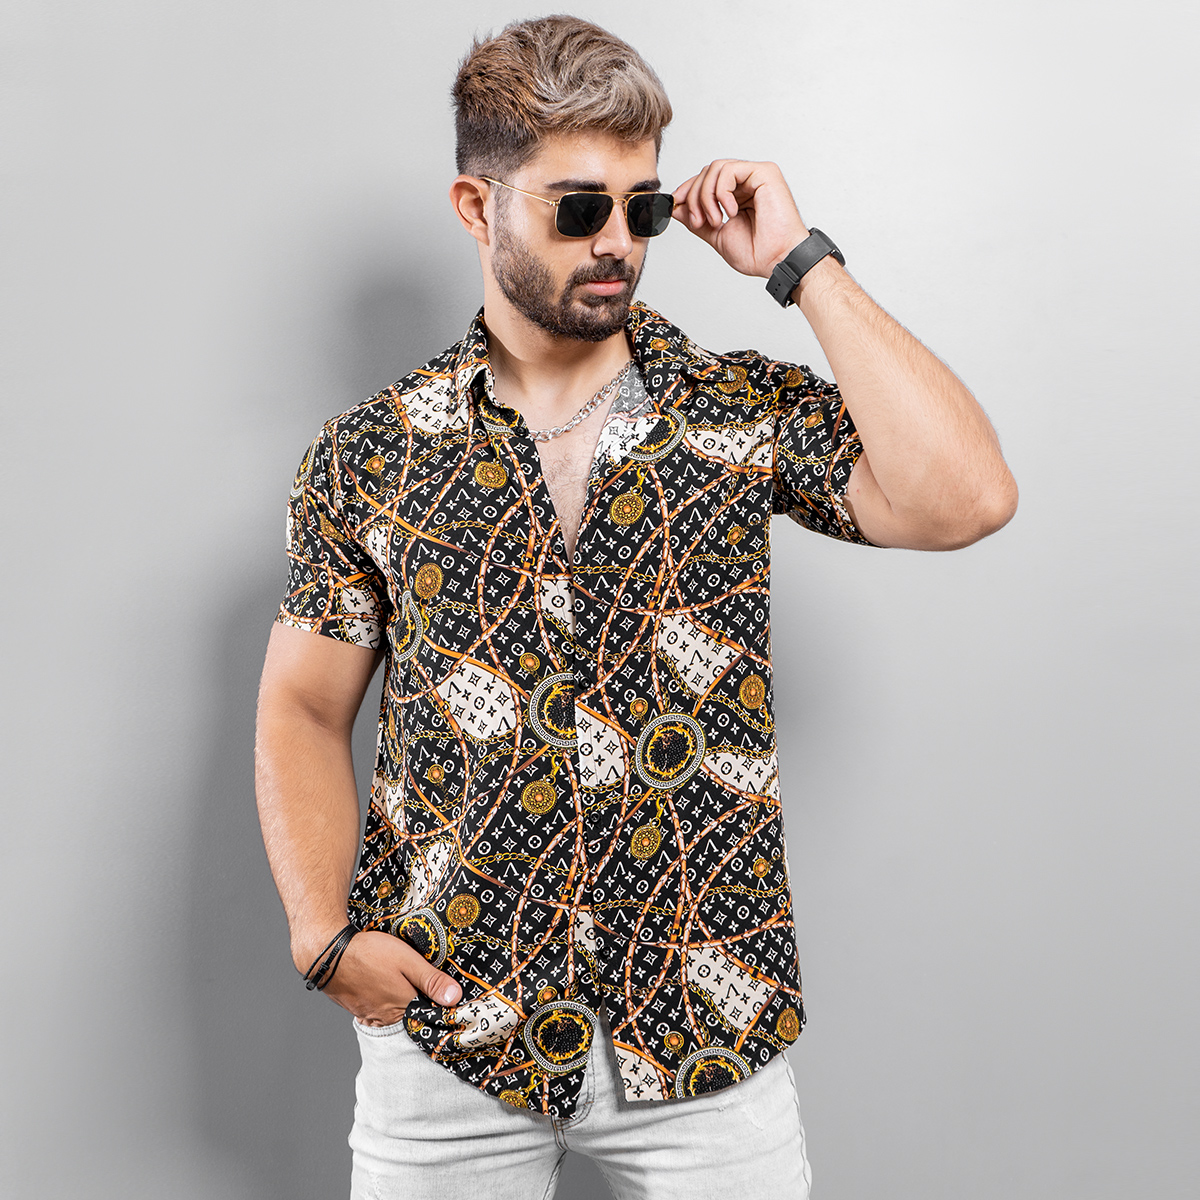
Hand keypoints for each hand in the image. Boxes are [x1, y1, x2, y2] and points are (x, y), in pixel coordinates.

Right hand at [296, 928, 462, 1025]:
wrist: (328, 953)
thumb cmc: (369, 954)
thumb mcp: (407, 961)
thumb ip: (431, 980)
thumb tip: (455, 998)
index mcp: (403, 1008)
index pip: (428, 1015)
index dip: (438, 1005)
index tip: (446, 996)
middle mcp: (386, 1019)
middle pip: (411, 1016)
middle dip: (419, 1003)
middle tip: (420, 984)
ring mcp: (369, 1015)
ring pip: (393, 1014)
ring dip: (399, 1002)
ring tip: (400, 983)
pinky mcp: (357, 1009)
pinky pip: (377, 1010)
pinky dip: (383, 1001)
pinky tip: (383, 985)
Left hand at [672, 159, 809, 278]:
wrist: (777, 260)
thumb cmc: (757, 252)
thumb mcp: (716, 234)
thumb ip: (696, 219)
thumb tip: (676, 207)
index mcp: (737, 194)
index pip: (706, 180)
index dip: (688, 190)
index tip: (675, 204)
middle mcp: (746, 182)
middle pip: (707, 172)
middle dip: (695, 197)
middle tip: (698, 222)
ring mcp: (755, 175)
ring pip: (715, 168)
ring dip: (706, 196)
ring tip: (716, 220)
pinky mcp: (764, 172)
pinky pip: (729, 170)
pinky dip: (722, 192)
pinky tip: (731, 212)